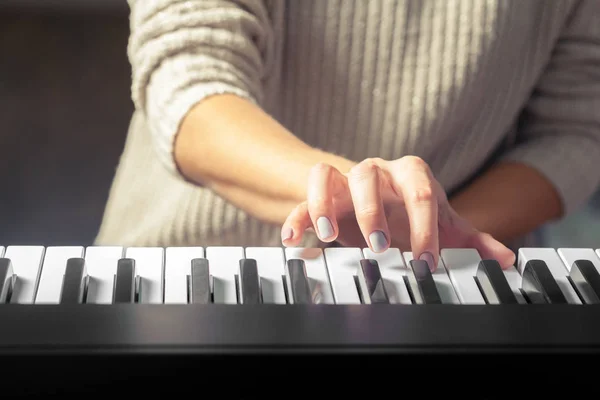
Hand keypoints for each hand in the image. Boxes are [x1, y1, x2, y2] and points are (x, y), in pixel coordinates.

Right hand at [280, 156, 515, 270]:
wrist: (375, 201)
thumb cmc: (409, 213)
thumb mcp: (441, 226)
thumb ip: (470, 240)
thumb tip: (506, 258)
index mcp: (411, 174)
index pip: (421, 191)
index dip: (425, 226)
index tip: (426, 260)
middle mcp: (377, 172)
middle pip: (370, 175)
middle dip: (373, 212)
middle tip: (380, 247)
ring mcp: (346, 180)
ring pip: (330, 174)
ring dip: (327, 204)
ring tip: (330, 236)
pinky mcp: (322, 194)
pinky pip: (304, 196)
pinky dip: (297, 214)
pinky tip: (293, 239)